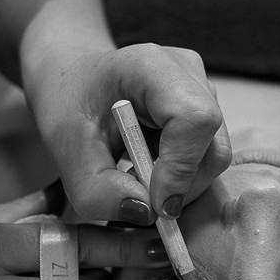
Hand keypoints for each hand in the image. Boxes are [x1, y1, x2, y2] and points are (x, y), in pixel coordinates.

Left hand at [23, 42, 230, 223]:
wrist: (74, 77)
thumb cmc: (68, 101)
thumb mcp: (65, 149)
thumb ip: (97, 188)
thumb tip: (146, 213)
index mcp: (151, 66)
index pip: (194, 119)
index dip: (180, 168)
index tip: (154, 202)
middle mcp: (187, 72)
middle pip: (213, 146)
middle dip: (181, 187)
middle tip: (139, 198)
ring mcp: (202, 87)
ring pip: (214, 155)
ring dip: (180, 184)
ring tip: (137, 178)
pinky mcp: (206, 106)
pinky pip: (208, 154)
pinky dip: (181, 175)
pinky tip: (149, 168)